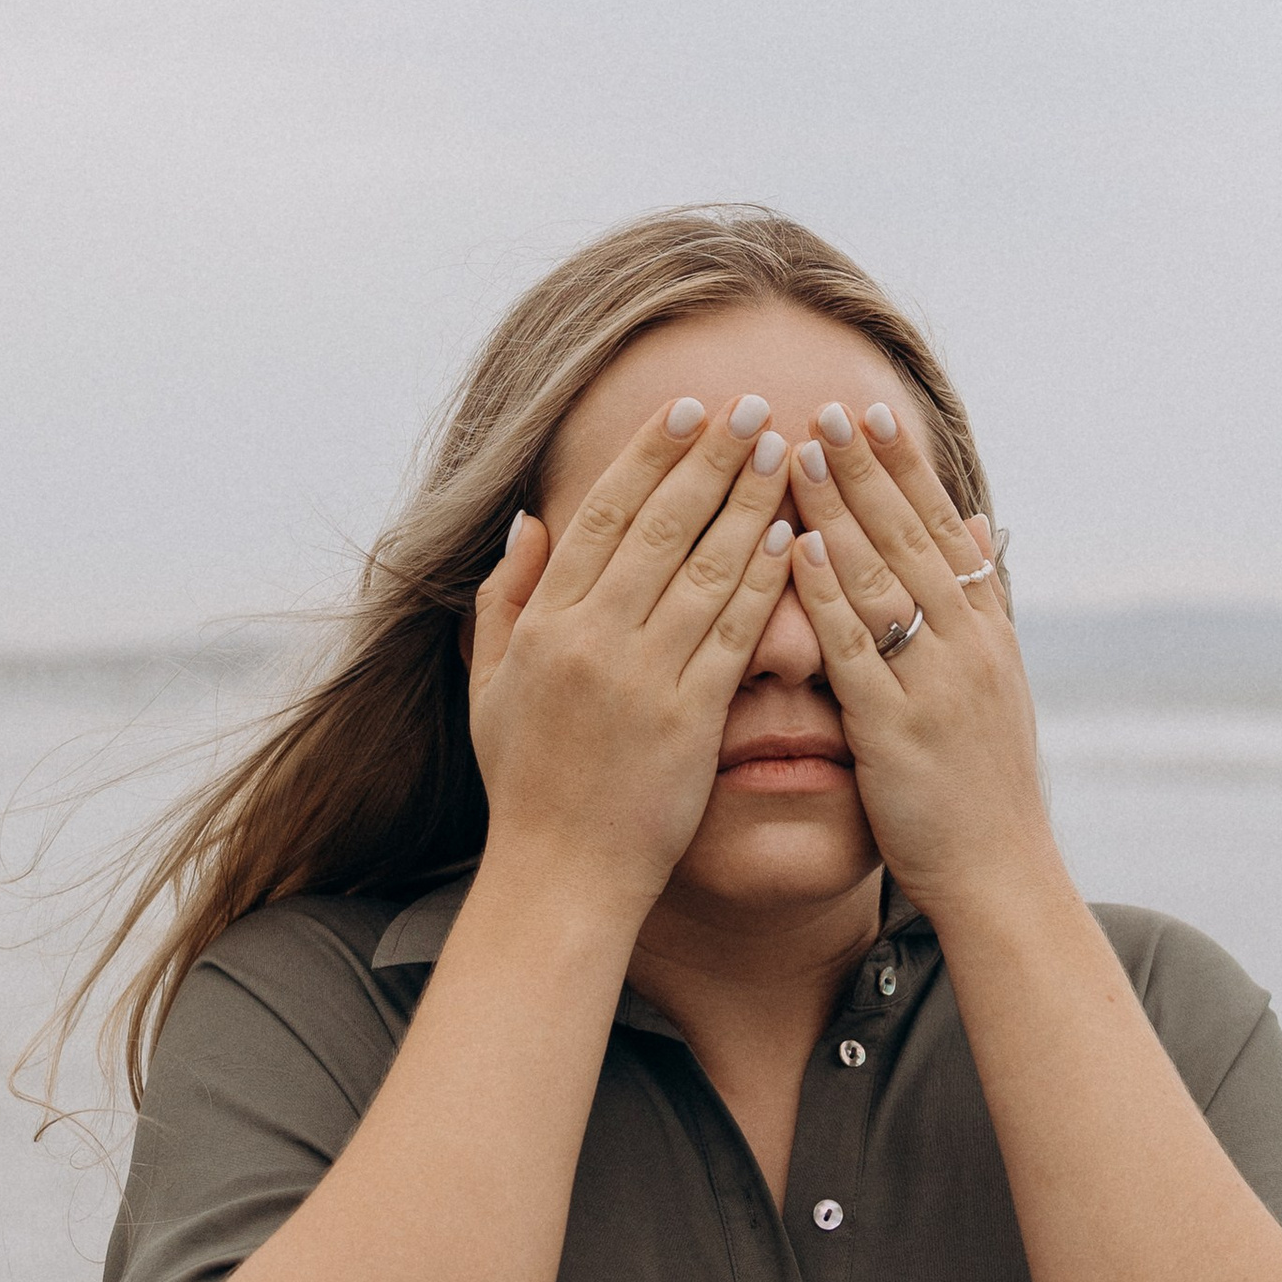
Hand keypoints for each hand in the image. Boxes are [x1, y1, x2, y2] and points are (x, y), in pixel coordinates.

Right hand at [468, 391, 798, 918]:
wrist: (560, 877)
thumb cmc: (526, 784)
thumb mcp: (489, 685)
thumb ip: (504, 600)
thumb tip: (528, 523)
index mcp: (543, 625)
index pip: (602, 515)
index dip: (648, 456)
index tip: (686, 408)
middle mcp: (590, 639)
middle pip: (662, 524)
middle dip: (712, 456)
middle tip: (754, 405)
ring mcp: (642, 677)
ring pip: (705, 566)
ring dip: (749, 500)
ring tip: (784, 449)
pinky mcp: (690, 718)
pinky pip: (734, 633)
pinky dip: (764, 580)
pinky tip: (792, 537)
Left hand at [785, 400, 1059, 918]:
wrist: (1002, 874)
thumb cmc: (985, 782)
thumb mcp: (997, 679)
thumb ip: (981, 599)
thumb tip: (978, 519)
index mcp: (986, 630)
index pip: (940, 528)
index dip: (905, 468)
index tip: (872, 410)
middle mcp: (968, 645)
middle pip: (911, 539)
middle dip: (869, 470)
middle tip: (828, 406)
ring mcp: (935, 685)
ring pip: (883, 580)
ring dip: (841, 512)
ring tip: (802, 452)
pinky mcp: (897, 729)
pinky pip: (858, 651)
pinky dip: (827, 596)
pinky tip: (796, 550)